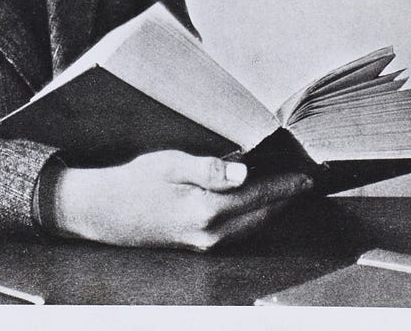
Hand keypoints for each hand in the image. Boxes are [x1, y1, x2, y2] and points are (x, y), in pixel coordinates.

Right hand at [50, 150, 311, 250]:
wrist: (103, 211)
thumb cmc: (133, 181)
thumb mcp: (168, 164)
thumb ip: (208, 169)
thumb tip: (245, 172)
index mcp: (206, 210)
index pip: (259, 196)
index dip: (286, 186)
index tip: (308, 176)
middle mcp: (211, 234)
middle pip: (262, 216)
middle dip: (285, 199)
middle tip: (305, 182)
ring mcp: (204, 244)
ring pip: (252, 227)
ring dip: (272, 210)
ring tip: (287, 193)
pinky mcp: (197, 246)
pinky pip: (237, 233)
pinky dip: (253, 218)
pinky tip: (255, 206)